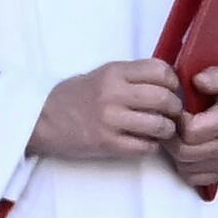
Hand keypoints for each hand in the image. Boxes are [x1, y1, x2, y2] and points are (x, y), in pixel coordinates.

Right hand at [30, 57, 183, 160]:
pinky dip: (151, 146)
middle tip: (172, 114)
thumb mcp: (102, 75)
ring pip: (160, 125)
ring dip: (167, 130)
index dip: (173, 82)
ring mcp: (110, 120)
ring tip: (161, 130)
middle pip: (165, 98)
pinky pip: (145, 147)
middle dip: (175, 108)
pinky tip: (145, 142)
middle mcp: (113, 93)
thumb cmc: (75, 96)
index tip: (171, 90)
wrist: (42, 119)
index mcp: (114, 72)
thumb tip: (169, 83)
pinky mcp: (107, 143)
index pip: (161, 71)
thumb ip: (132, 76)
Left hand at [169, 60, 217, 190]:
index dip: (176, 122)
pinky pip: (197, 179)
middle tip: (171, 124)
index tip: (177, 110)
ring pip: (187, 169)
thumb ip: (215, 76)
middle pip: (185, 153)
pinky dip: (186, 167)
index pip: (190, 132)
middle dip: (171, 138)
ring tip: (179, 135)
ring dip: (176, 154)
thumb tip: (196, 81)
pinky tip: (189, 149)